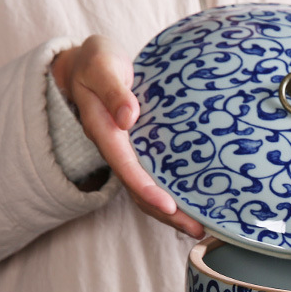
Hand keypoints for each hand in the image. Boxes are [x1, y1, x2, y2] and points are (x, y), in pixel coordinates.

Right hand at [51, 35, 204, 237]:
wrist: (90, 64)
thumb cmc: (97, 62)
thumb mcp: (101, 64)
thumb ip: (114, 90)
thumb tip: (128, 117)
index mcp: (105, 131)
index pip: (126, 167)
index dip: (146, 189)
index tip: (169, 206)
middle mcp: (117, 149)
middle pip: (139, 190)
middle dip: (166, 213)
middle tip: (197, 229)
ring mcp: (129, 153)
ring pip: (147, 190)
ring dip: (172, 213)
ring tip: (200, 228)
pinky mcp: (141, 151)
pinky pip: (155, 179)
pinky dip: (173, 196)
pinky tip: (196, 205)